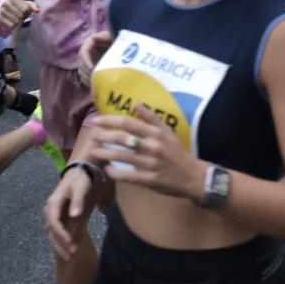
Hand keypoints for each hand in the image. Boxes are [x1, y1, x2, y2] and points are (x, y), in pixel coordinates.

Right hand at [0, 0, 38, 37]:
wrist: (6, 8)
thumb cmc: (19, 6)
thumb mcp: (26, 4)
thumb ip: (33, 6)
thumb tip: (37, 11)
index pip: (25, 9)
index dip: (26, 11)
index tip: (25, 11)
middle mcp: (6, 3)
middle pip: (20, 14)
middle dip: (22, 16)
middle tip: (20, 15)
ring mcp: (2, 10)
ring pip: (15, 19)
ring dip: (17, 21)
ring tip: (17, 19)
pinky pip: (9, 24)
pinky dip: (12, 24)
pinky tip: (13, 23)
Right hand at [45, 166, 103, 260]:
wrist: (80, 172)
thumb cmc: (81, 179)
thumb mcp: (81, 187)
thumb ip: (78, 201)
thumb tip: (74, 215)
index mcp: (53, 203)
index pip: (54, 222)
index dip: (61, 234)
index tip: (70, 243)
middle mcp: (51, 210)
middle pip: (52, 232)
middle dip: (60, 245)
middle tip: (71, 257)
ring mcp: (55, 215)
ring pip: (54, 234)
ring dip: (61, 246)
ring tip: (71, 258)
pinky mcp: (61, 218)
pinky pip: (59, 233)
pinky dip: (63, 243)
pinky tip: (71, 252)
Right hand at [78, 30, 112, 84]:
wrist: (122, 48)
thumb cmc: (116, 40)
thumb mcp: (112, 37)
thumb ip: (104, 37)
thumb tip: (93, 37)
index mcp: (88, 43)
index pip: (83, 53)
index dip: (86, 61)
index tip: (92, 69)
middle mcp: (85, 53)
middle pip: (81, 63)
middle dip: (87, 72)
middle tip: (95, 79)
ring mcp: (86, 61)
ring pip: (81, 71)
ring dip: (87, 78)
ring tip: (95, 83)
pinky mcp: (88, 69)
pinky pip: (85, 77)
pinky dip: (89, 82)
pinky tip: (95, 85)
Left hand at [85, 108, 204, 200]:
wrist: (192, 176)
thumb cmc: (177, 153)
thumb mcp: (168, 132)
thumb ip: (152, 118)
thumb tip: (136, 103)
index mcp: (156, 133)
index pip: (129, 123)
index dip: (110, 120)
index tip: (96, 120)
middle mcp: (152, 147)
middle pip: (122, 139)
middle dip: (104, 137)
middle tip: (92, 136)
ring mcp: (150, 164)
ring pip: (122, 157)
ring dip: (105, 154)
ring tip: (93, 152)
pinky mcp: (149, 180)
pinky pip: (128, 176)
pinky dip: (115, 173)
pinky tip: (107, 170)